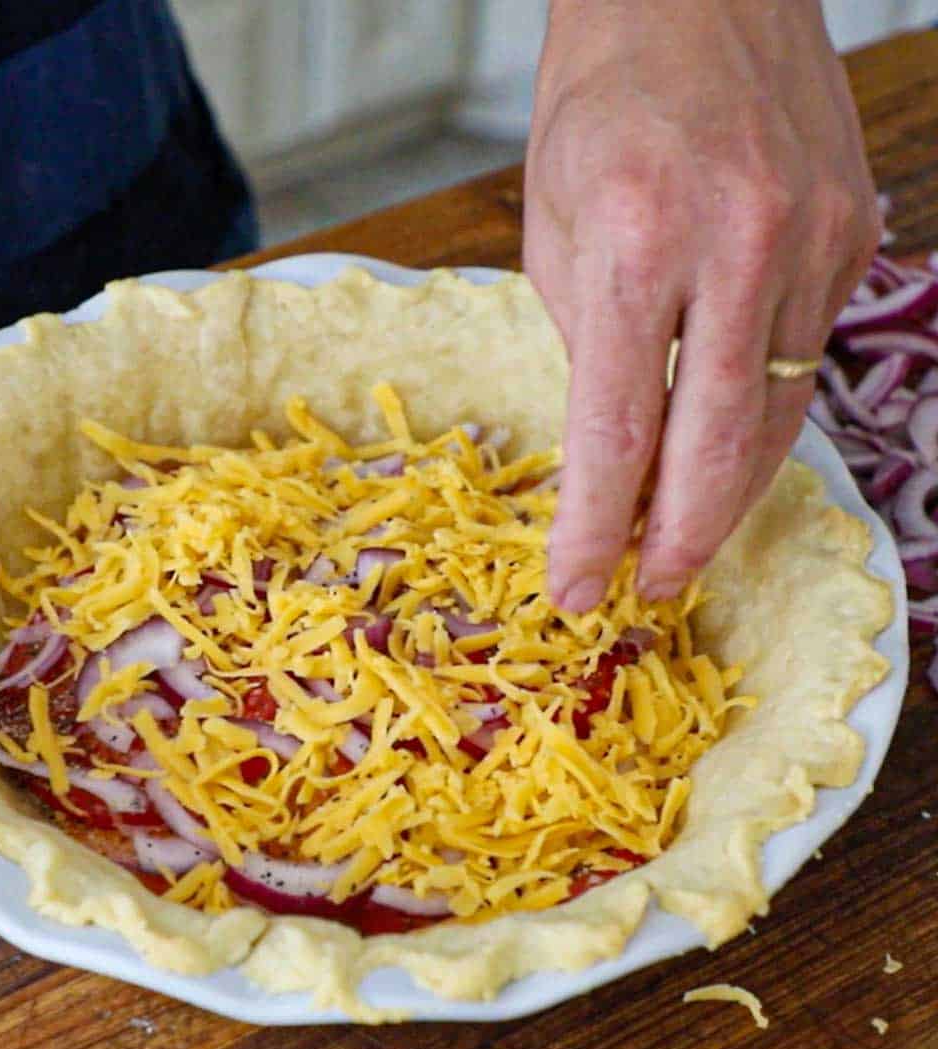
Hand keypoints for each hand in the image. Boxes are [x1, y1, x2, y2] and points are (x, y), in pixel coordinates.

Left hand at [524, 0, 880, 609]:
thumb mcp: (551, 230)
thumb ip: (589, 345)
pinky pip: (801, 359)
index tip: (576, 589)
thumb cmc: (599, 103)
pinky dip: (762, 418)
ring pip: (776, 417)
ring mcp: (813, 239)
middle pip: (718, 447)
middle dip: (682, 540)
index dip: (596, 529)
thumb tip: (617, 447)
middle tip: (649, 591)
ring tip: (686, 545)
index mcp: (639, 242)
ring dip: (729, 498)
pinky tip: (727, 450)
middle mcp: (740, 244)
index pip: (618, 433)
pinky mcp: (852, 234)